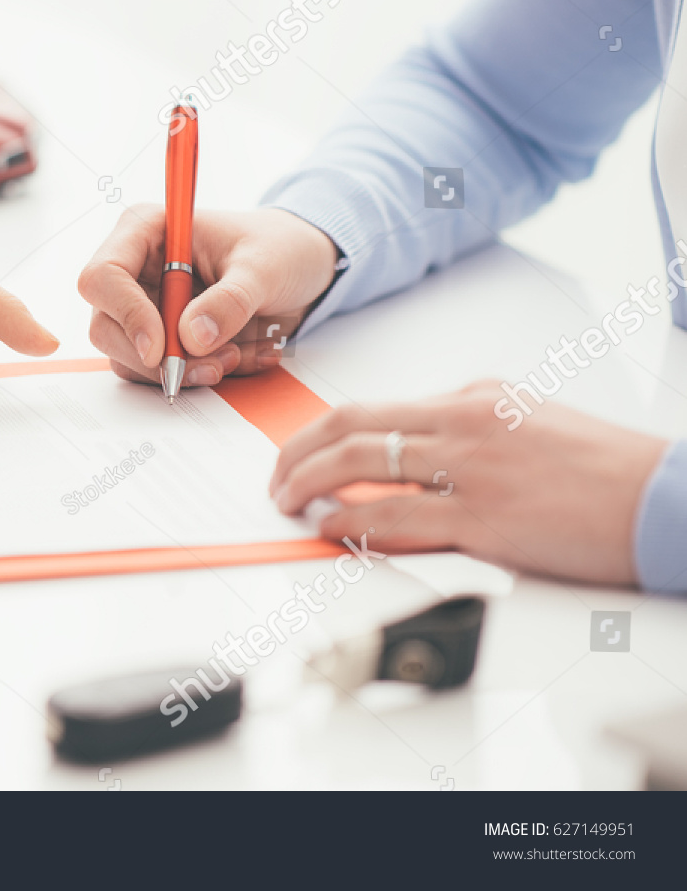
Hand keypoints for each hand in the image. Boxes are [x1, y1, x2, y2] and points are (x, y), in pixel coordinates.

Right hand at [77, 206, 338, 387]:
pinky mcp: (162, 339)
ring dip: (183, 371)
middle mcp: (135, 272)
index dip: (126, 315)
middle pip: (106, 326)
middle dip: (158, 357)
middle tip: (212, 365)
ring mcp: (145, 308)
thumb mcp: (265, 267)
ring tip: (236, 357)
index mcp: (145, 232)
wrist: (302, 268)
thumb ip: (230, 300)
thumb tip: (192, 338)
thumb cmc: (280, 247)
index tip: (161, 348)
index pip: (103, 276)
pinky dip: (201, 375)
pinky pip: (162, 372)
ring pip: (130, 358)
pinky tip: (241, 356)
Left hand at [269, 381, 668, 586]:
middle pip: (351, 425)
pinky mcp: (483, 518)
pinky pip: (396, 516)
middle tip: (275, 477)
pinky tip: (329, 527)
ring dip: (309, 483)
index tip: (299, 451)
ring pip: (362, 464)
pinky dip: (350, 521)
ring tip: (288, 501)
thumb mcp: (531, 421)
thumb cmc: (605, 470)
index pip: (374, 408)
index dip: (323, 433)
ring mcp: (470, 468)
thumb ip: (473, 425)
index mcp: (476, 398)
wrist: (662, 500)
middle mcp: (465, 422)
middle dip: (297, 451)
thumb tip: (422, 440)